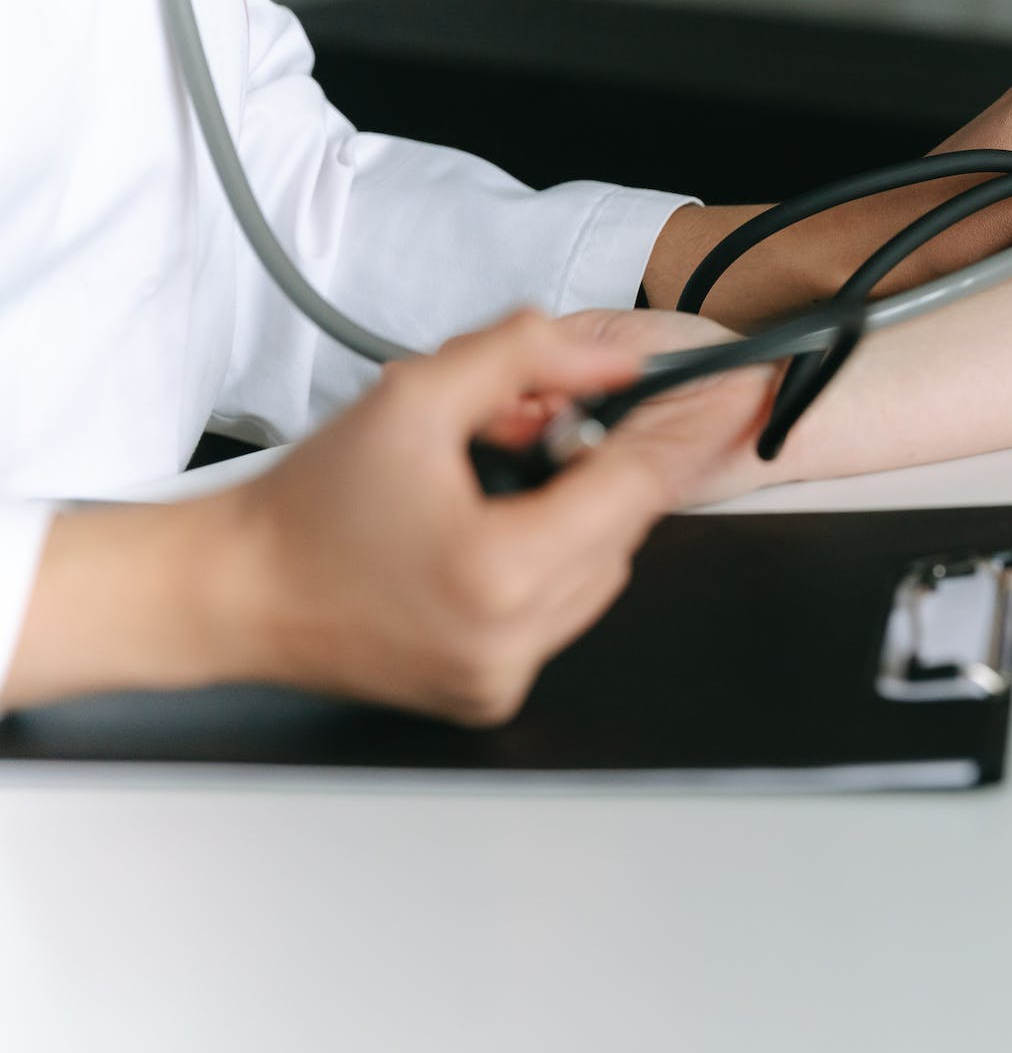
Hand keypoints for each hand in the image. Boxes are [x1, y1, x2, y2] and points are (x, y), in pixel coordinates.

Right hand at [220, 309, 772, 724]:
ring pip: (600, 574)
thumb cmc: (308, 505)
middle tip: (529, 437)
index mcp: (501, 569)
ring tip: (488, 493)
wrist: (235, 592)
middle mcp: (513, 638)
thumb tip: (614, 362)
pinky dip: (545, 569)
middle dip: (593, 471)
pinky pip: (561, 615)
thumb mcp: (415, 396)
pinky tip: (480, 542)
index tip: (736, 392)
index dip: (687, 430)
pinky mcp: (492, 694)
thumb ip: (524, 358)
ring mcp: (504, 675)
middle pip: (621, 530)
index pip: (636, 487)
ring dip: (572, 522)